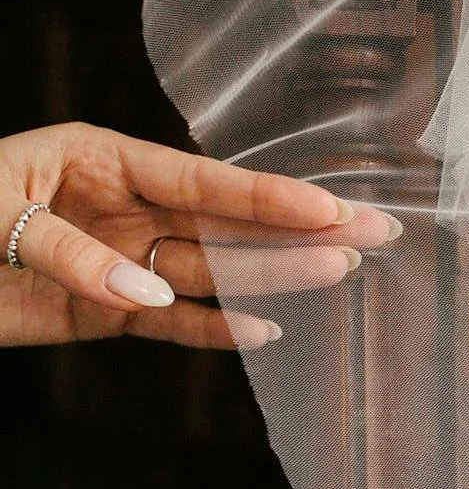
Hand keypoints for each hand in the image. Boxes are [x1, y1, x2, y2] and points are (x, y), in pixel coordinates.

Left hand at [0, 122, 398, 349]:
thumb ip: (75, 256)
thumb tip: (143, 297)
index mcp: (99, 157)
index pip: (200, 180)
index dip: (266, 195)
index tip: (327, 206)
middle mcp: (120, 205)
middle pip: (223, 223)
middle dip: (298, 229)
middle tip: (372, 232)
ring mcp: (115, 260)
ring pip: (208, 273)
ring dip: (272, 277)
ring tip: (338, 275)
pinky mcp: (99, 313)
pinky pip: (168, 324)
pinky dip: (212, 331)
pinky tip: (265, 331)